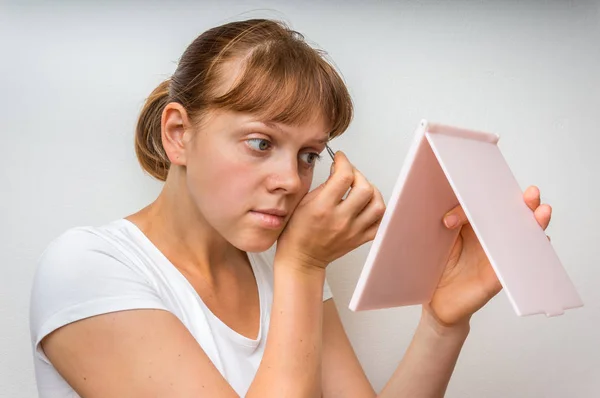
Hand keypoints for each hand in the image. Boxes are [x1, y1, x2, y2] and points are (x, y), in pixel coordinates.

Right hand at [276, 151, 385, 269]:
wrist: (302, 258)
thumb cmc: (297, 232)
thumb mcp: (303, 202)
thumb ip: (324, 186)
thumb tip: (339, 170)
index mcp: (323, 208)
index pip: (344, 176)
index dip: (344, 161)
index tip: (340, 159)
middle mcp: (340, 219)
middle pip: (365, 188)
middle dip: (358, 175)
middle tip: (350, 174)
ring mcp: (353, 231)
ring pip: (377, 205)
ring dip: (372, 192)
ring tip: (361, 190)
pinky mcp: (360, 239)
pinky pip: (380, 223)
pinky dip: (377, 211)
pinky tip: (367, 206)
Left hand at [426, 185, 552, 327]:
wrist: (435, 304)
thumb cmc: (433, 270)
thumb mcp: (434, 244)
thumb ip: (439, 228)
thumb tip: (437, 214)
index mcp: (470, 226)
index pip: (479, 206)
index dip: (470, 207)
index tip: (451, 218)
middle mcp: (487, 237)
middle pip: (509, 215)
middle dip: (522, 202)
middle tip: (531, 193)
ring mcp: (496, 255)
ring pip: (521, 235)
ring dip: (534, 222)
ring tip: (541, 211)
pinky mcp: (498, 276)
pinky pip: (519, 263)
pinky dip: (534, 251)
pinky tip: (543, 240)